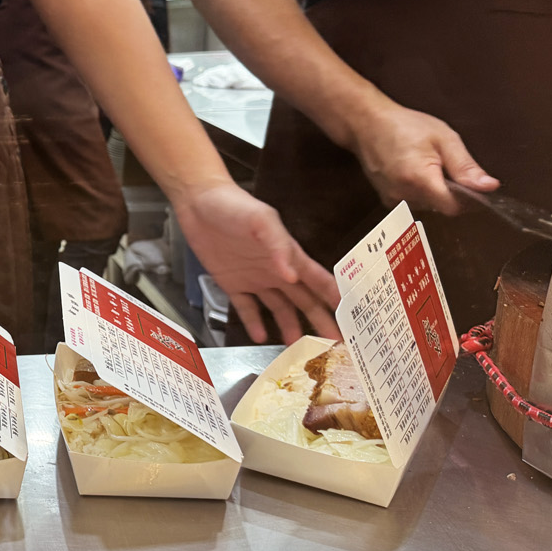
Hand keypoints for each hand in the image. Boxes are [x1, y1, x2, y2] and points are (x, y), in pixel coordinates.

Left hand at [173, 181, 341, 343]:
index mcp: (289, 255)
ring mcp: (255, 278)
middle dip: (320, 320)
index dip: (335, 297)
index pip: (318, 280)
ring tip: (300, 347)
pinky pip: (246, 308)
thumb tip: (292, 276)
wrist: (199, 203)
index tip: (352, 316)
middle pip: (304, 300)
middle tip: (335, 342)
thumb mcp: (261, 220)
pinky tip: (261, 338)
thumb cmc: (234, 205)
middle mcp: (276, 270)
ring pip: (279, 308)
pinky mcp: (232, 283)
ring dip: (290, 327)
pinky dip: (254, 323)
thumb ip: (278, 246)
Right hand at [349, 96, 498, 214]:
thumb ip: (466, 166)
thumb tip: (489, 186)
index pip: (453, 207)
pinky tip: (414, 172)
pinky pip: (414, 202)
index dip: (467, 198)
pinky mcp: (387, 199)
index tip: (469, 183)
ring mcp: (393, 199)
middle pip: (441, 207)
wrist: (367, 124)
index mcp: (420, 179)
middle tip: (444, 165)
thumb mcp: (444, 139)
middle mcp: (404, 194)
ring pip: (428, 206)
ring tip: (426, 165)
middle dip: (450, 191)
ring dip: (434, 192)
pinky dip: (420, 192)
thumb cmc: (404, 125)